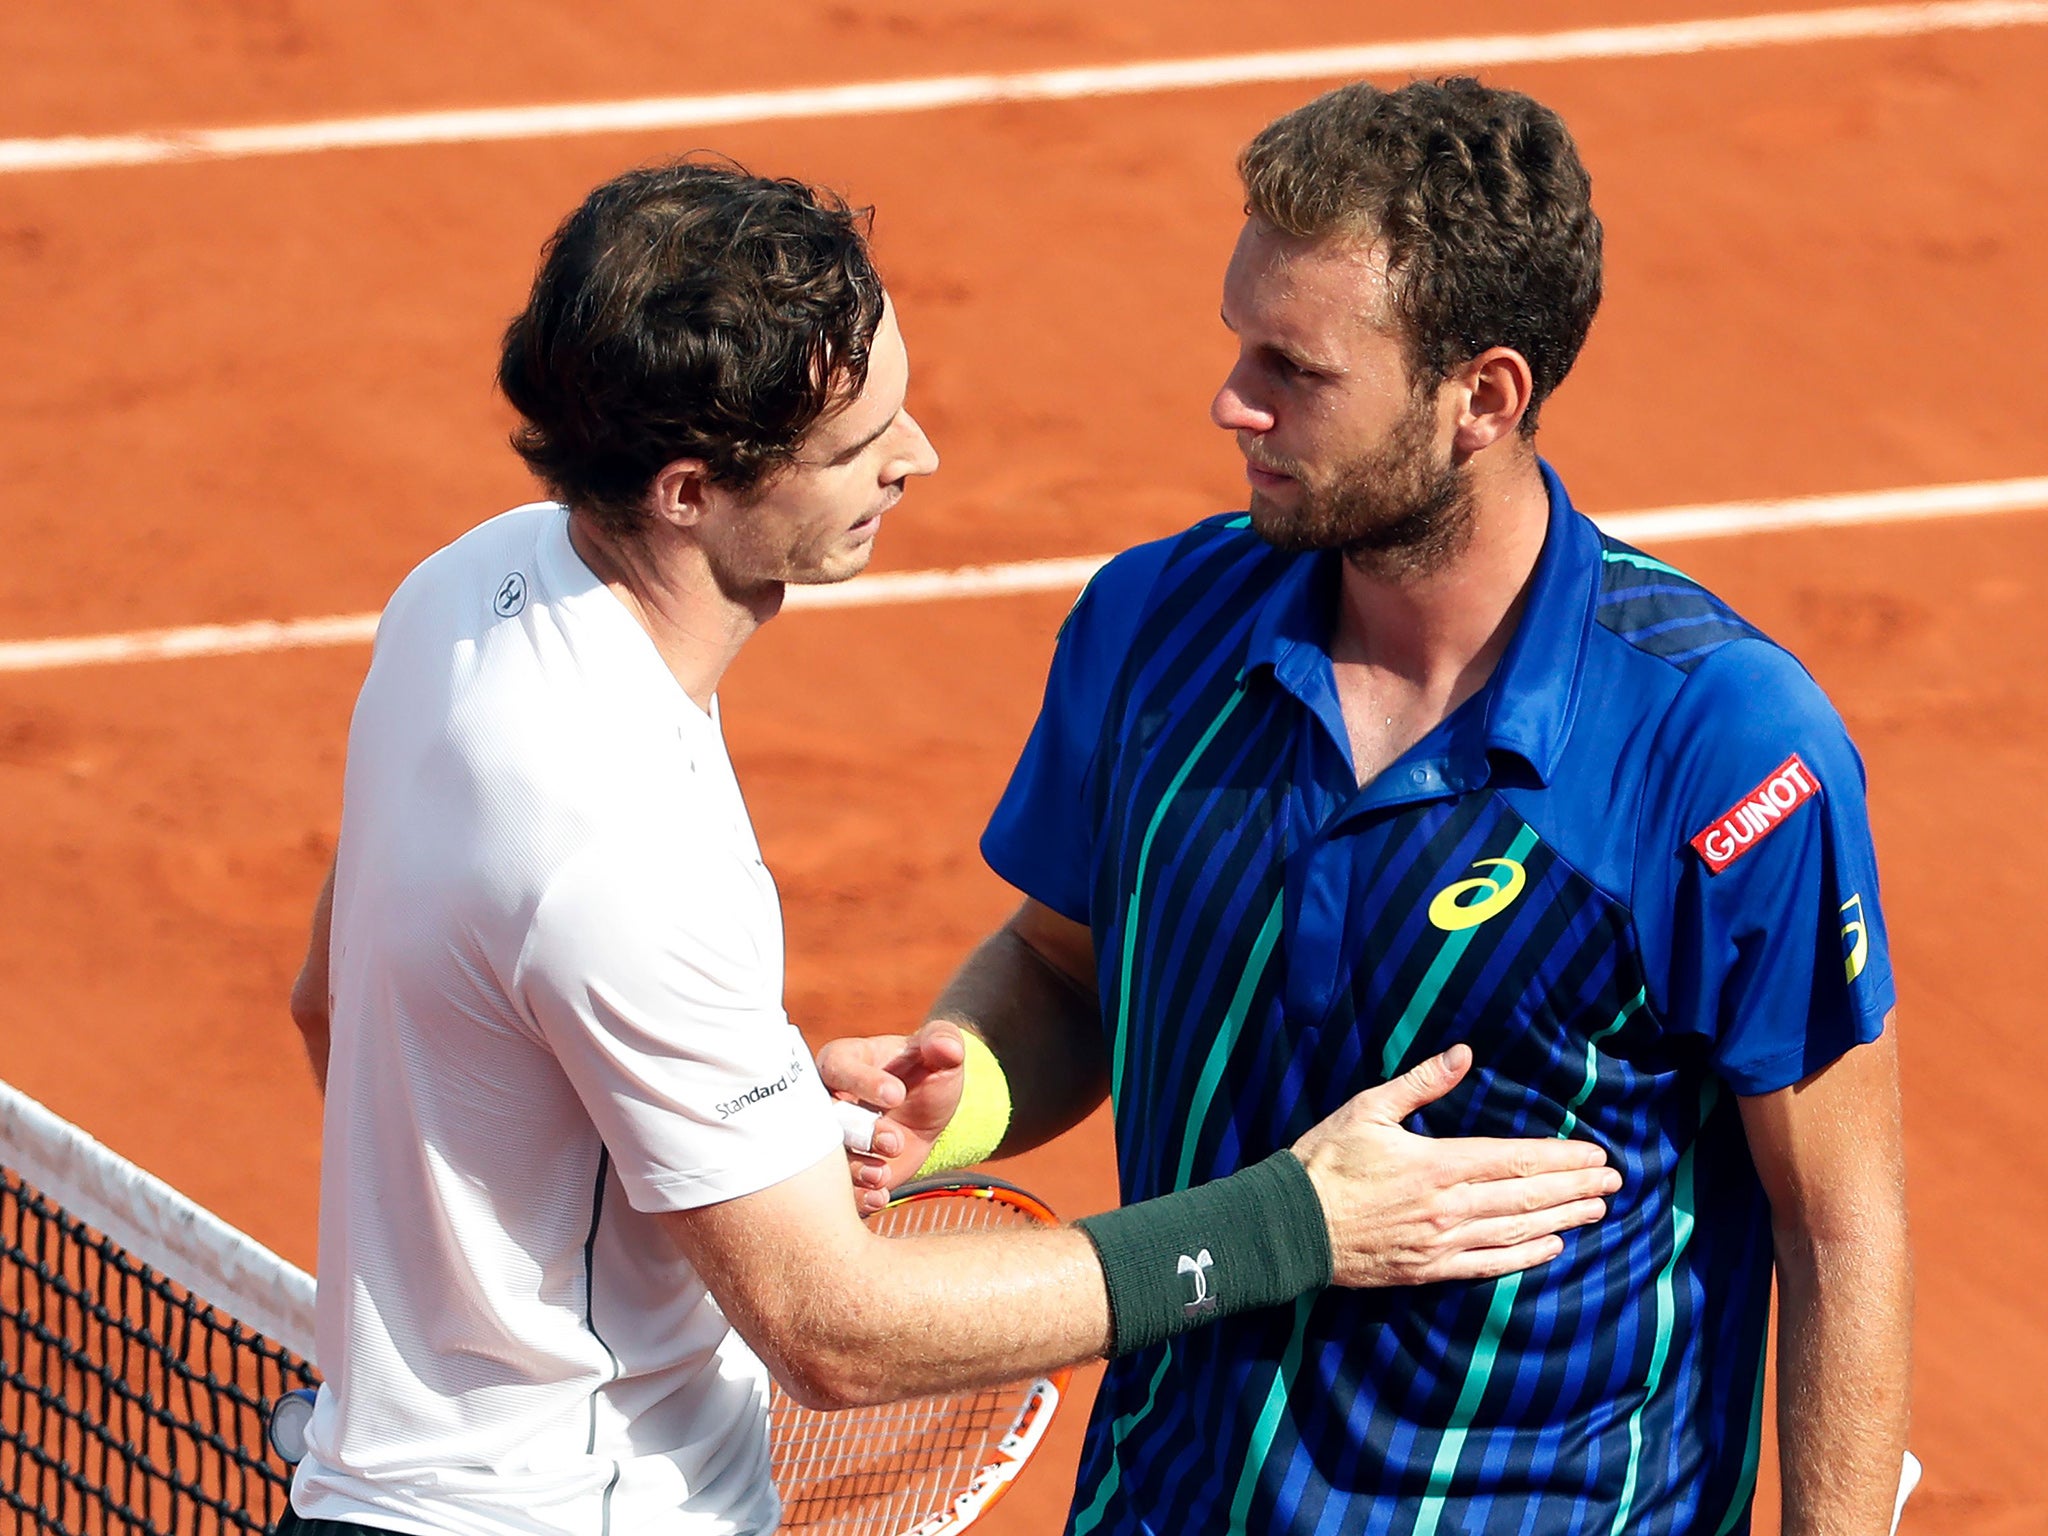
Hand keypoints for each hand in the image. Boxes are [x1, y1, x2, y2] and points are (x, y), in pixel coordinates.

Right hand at [816, 1022, 969, 1213]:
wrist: (927, 1111)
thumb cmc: (925, 1072)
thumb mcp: (939, 1052)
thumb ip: (943, 1041)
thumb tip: (947, 1047)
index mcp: (842, 1062)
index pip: (838, 1068)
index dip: (863, 1082)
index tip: (897, 1095)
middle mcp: (827, 1100)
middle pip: (827, 1117)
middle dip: (859, 1132)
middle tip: (893, 1141)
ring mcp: (832, 1139)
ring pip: (828, 1158)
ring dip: (856, 1169)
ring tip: (882, 1176)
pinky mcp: (844, 1170)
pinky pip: (839, 1187)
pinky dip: (857, 1196)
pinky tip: (879, 1198)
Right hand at [1293, 1044, 1620, 1286]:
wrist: (1290, 1225)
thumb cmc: (1326, 1160)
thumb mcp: (1368, 1108)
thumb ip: (1421, 1082)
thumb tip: (1464, 1054)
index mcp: (1438, 1163)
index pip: (1515, 1160)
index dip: (1560, 1159)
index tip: (1596, 1156)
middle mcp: (1449, 1206)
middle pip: (1526, 1197)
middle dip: (1575, 1188)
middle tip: (1614, 1183)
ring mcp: (1441, 1242)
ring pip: (1516, 1231)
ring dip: (1562, 1220)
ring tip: (1596, 1211)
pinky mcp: (1429, 1270)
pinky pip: (1488, 1265)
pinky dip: (1525, 1257)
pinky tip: (1552, 1248)